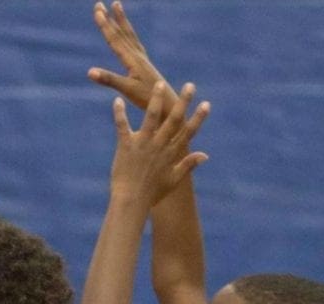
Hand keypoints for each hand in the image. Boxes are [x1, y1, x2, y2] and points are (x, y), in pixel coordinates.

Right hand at [89, 1, 177, 111]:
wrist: (169, 105)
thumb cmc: (148, 98)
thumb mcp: (127, 89)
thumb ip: (109, 79)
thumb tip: (90, 72)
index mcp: (132, 59)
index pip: (115, 39)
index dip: (105, 25)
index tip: (98, 11)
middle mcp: (137, 55)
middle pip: (121, 33)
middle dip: (110, 18)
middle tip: (100, 4)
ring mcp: (142, 59)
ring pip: (129, 36)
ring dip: (121, 22)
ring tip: (117, 8)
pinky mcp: (144, 66)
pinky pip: (134, 44)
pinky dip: (128, 36)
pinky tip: (127, 37)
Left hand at [109, 82, 209, 207]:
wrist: (131, 201)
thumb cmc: (152, 194)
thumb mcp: (173, 180)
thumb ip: (188, 165)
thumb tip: (205, 155)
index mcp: (171, 154)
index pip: (188, 132)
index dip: (198, 118)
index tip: (206, 104)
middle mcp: (159, 146)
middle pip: (174, 120)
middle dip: (183, 102)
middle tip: (190, 85)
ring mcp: (143, 144)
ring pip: (151, 117)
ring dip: (156, 100)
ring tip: (158, 83)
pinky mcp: (126, 146)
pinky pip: (122, 126)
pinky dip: (119, 113)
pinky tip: (116, 100)